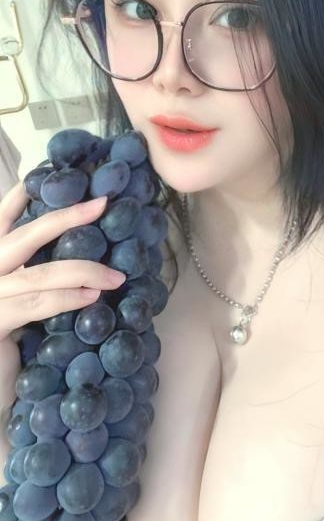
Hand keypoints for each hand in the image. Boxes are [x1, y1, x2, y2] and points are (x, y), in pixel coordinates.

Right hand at [0, 181, 124, 408]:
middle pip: (24, 235)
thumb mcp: (18, 303)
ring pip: (38, 273)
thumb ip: (34, 277)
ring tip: (114, 276)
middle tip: (102, 204)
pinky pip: (37, 304)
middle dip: (67, 217)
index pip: (1, 220)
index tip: (52, 174)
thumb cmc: (5, 345)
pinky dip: (67, 298)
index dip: (20, 197)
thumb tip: (80, 256)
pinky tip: (91, 298)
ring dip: (82, 270)